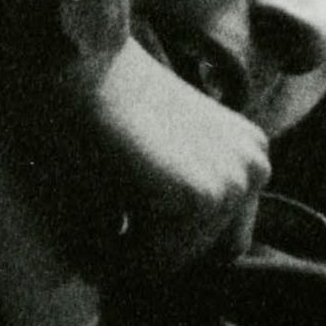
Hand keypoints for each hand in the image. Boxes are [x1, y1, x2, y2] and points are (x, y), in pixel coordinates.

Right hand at [52, 0, 271, 273]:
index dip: (164, 245)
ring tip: (84, 228)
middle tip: (95, 241)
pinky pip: (147, 262)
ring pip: (174, 262)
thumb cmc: (98, 100)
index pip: (219, 239)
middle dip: (149, 254)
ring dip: (126, 256)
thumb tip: (162, 269)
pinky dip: (109, 257)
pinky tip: (81, 228)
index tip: (117, 238)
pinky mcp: (193, 198)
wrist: (71, 56)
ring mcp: (230, 185)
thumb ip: (171, 201)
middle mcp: (254, 168)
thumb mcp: (157, 153)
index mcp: (250, 155)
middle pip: (204, 256)